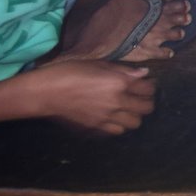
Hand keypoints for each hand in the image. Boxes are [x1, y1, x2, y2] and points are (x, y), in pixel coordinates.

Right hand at [35, 61, 157, 135]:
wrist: (46, 92)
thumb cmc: (69, 72)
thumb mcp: (97, 64)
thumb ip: (123, 70)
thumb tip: (144, 73)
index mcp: (119, 83)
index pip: (148, 88)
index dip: (149, 85)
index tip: (145, 83)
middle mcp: (117, 102)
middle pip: (147, 107)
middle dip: (147, 101)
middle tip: (140, 97)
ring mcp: (107, 117)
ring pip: (135, 123)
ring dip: (134, 115)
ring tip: (127, 109)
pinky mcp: (96, 128)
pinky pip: (117, 131)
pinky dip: (119, 125)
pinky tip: (113, 118)